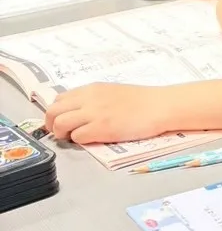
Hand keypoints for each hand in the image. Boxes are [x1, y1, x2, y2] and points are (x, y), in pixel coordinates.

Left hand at [46, 83, 169, 143]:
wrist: (160, 106)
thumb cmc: (142, 101)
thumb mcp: (112, 92)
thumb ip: (93, 99)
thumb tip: (79, 112)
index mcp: (91, 89)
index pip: (59, 99)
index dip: (57, 113)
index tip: (63, 121)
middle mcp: (88, 99)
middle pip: (53, 111)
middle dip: (51, 125)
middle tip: (61, 133)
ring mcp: (94, 114)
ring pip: (59, 124)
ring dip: (62, 134)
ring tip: (73, 138)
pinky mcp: (101, 129)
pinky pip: (77, 137)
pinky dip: (79, 141)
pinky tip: (90, 140)